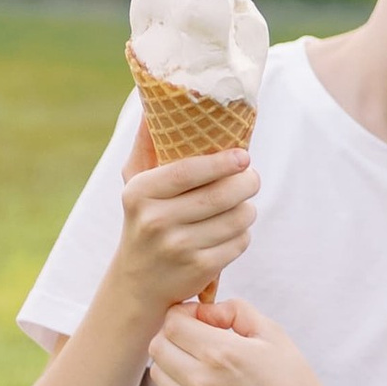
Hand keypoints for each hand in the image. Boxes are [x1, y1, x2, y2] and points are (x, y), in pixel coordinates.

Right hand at [113, 117, 256, 324]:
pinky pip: (239, 242)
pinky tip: (231, 230)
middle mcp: (155, 221)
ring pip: (237, 218)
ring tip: (241, 204)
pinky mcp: (198, 269)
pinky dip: (243, 234)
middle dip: (247, 182)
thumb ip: (146, 144)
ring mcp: (177, 248)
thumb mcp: (136, 183)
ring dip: (248, 208)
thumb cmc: (143, 220)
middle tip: (251, 177)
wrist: (136, 284)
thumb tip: (152, 101)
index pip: (188, 170)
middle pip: (221, 194)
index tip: (243, 156)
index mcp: (139, 193)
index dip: (222, 162)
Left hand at [146, 295, 334, 385]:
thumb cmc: (289, 377)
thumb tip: (204, 312)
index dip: (183, 313)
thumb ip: (233, 310)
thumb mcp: (270, 331)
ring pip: (158, 372)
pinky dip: (181, 384)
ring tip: (201, 360)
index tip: (201, 317)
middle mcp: (201, 382)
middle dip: (173, 334)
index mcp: (221, 353)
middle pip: (157, 346)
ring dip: (173, 360)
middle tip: (198, 336)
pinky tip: (208, 383)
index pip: (172, 323)